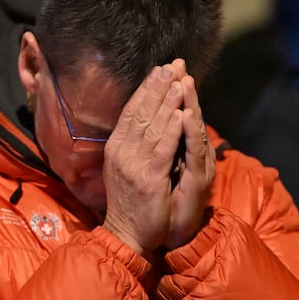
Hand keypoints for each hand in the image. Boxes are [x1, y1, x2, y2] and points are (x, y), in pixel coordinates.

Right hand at [101, 59, 214, 254]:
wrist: (127, 234)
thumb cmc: (131, 201)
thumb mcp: (127, 166)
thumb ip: (135, 142)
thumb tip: (147, 117)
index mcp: (117, 147)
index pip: (132, 110)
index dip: (146, 88)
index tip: (161, 68)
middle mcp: (122, 152)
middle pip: (142, 113)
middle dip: (159, 87)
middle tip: (173, 65)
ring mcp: (134, 166)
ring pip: (153, 128)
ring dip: (168, 103)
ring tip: (180, 82)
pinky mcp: (149, 180)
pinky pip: (162, 151)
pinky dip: (172, 132)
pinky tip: (181, 115)